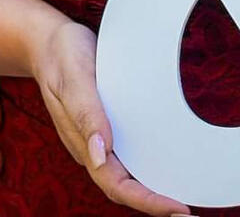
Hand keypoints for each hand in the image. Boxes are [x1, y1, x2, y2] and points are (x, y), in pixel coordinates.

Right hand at [31, 18, 192, 215]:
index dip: (147, 201)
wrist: (49, 42)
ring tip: (185, 197)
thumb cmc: (61, 57)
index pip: (116, 185)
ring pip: (128, 173)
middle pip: (126, 186)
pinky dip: (149, 163)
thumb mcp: (73, 79)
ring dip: (155, 187)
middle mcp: (93, 147)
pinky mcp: (108, 122)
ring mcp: (100, 137)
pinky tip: (168, 163)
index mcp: (84, 143)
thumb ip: (86, 114)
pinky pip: (130, 151)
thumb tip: (101, 154)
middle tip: (190, 215)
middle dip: (156, 204)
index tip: (177, 208)